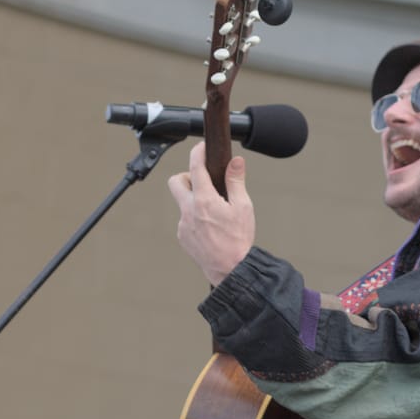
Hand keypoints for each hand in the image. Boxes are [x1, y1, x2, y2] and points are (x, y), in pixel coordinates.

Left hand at [168, 141, 255, 285]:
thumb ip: (236, 181)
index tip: (202, 148)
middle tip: (204, 182)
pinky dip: (195, 217)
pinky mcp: (183, 237)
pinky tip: (211, 227)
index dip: (198, 152)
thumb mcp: (243, 207)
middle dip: (187, 176)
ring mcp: (183, 225)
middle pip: (176, 181)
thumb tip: (235, 162)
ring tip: (214, 211)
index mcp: (204, 200)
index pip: (195, 167)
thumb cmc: (238, 240)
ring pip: (183, 202)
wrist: (231, 270)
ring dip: (194, 200)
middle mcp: (189, 211)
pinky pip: (185, 220)